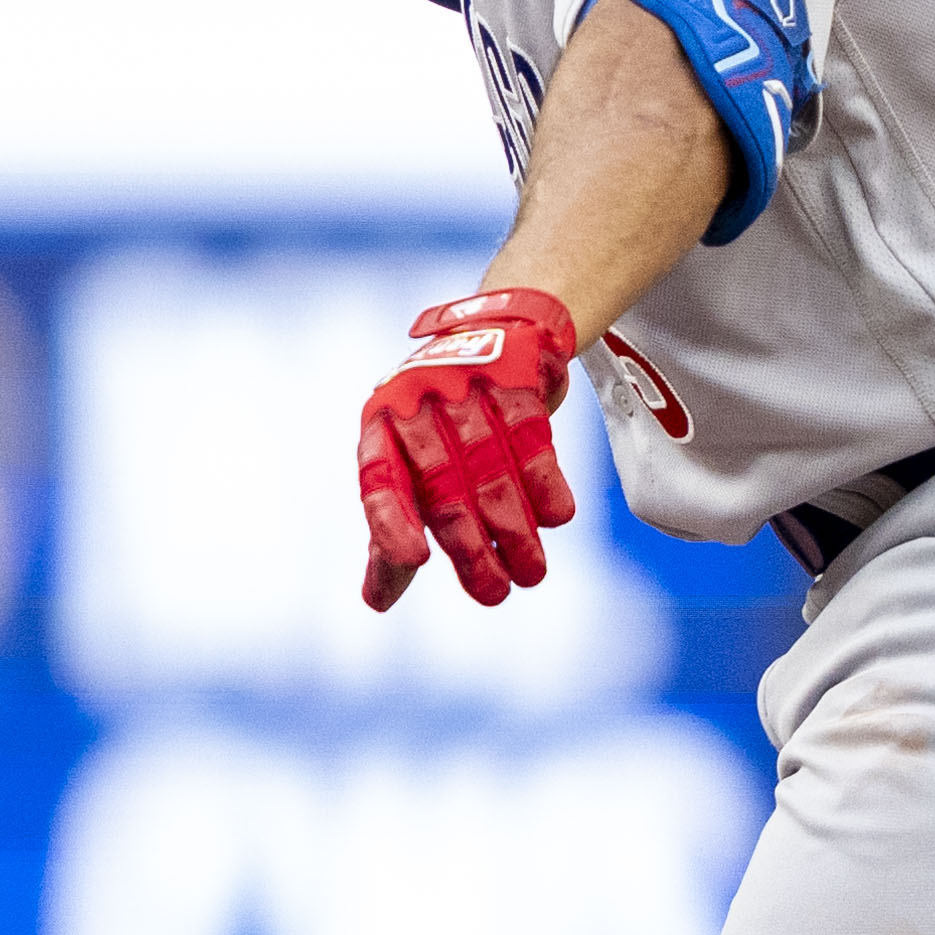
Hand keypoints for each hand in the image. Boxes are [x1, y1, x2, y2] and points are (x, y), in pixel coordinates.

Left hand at [359, 287, 583, 610]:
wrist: (498, 333)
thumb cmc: (440, 422)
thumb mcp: (408, 462)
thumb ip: (392, 526)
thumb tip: (377, 601)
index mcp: (380, 427)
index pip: (378, 479)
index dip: (392, 522)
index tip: (415, 561)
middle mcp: (417, 404)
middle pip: (443, 486)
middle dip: (470, 547)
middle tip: (494, 595)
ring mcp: (467, 387)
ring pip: (491, 469)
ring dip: (514, 529)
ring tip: (531, 574)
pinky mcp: (515, 379)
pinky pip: (531, 438)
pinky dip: (545, 482)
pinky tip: (557, 519)